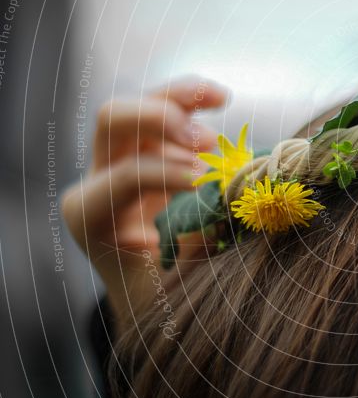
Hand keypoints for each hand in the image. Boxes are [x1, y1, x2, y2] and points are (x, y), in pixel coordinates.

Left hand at [61, 77, 227, 322]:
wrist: (152, 298)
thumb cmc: (162, 298)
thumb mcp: (177, 285)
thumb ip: (199, 245)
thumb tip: (228, 204)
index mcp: (90, 215)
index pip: (126, 175)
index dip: (170, 174)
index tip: (211, 183)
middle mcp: (96, 179)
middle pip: (113, 121)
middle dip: (161, 121)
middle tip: (208, 145)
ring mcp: (121, 160)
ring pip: (138, 103)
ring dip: (180, 100)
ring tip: (222, 103)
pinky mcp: (150, 149)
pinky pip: (165, 107)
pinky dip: (191, 98)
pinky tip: (220, 98)